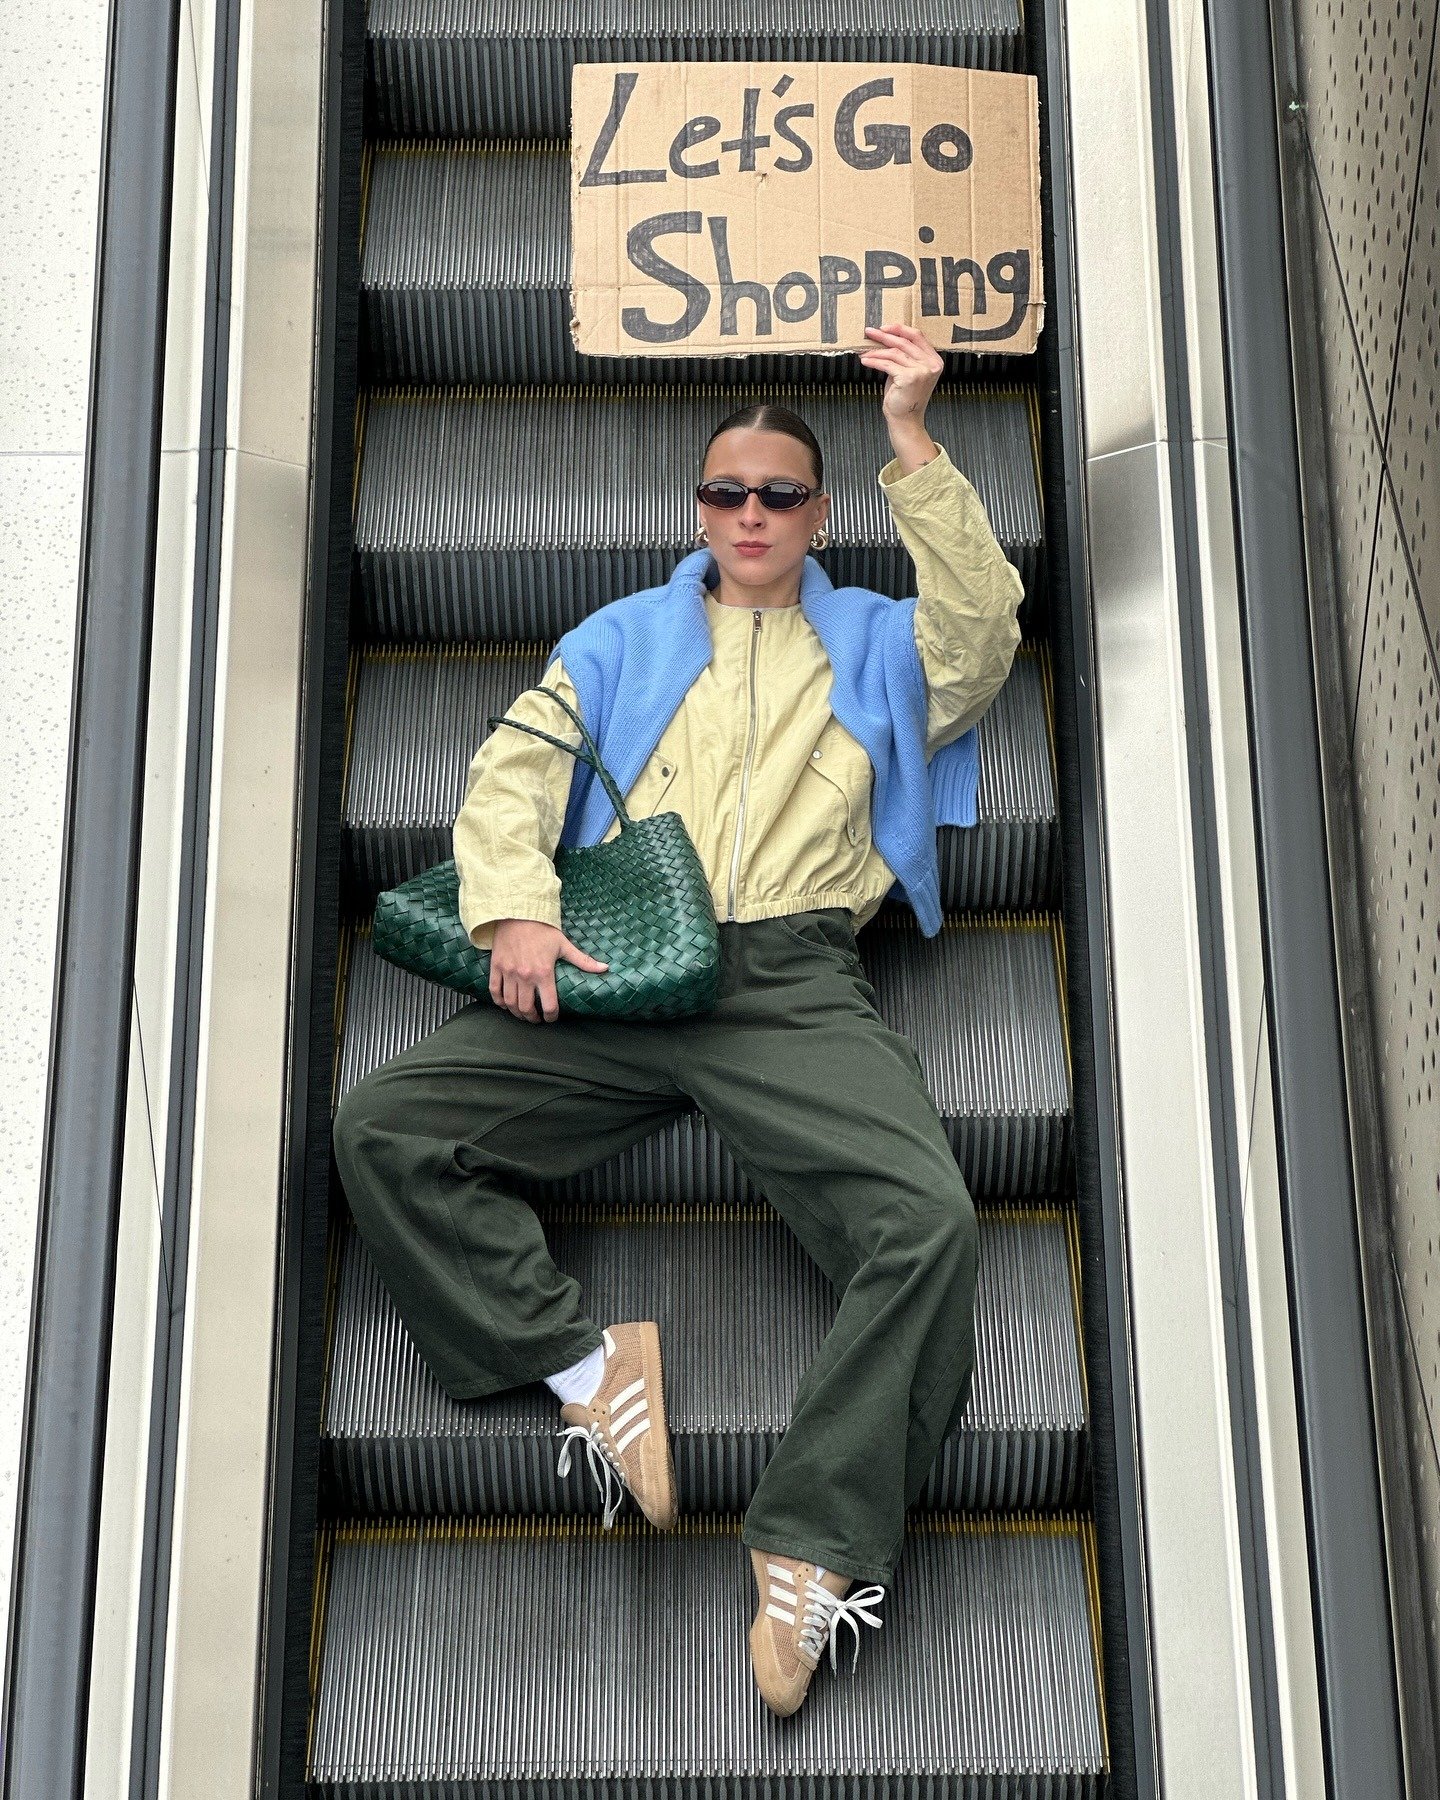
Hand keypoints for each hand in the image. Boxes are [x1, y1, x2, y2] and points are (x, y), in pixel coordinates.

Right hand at [489, 918, 607, 1023]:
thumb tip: (605, 968)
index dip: (551, 1016)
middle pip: (526, 1008)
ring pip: (510, 1003)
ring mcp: (509, 972)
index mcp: (543, 973)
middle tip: (537, 1019)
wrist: (518, 913)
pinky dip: (499, 1002)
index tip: (552, 1018)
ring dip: (517, 1013)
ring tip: (523, 1014)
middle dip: (533, 1018)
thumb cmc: (542, 929)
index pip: (549, 1005)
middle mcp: (524, 976)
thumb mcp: (564, 944)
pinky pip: (494, 991)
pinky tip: (505, 1005)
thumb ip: (583, 960)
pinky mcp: (496, 967)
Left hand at [858, 323, 943, 457]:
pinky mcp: (909, 378)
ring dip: (876, 351)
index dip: (900, 329)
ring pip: (894, 353)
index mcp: (934, 360)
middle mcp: (931, 364)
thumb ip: (904, 356)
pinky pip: (887, 364)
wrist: (905, 420)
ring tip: (864, 351)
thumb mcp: (908, 372)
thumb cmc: (904, 397)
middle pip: (904, 342)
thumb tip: (885, 338)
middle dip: (884, 336)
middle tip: (869, 332)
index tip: (884, 327)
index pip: (917, 336)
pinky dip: (874, 361)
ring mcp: (922, 371)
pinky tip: (865, 361)